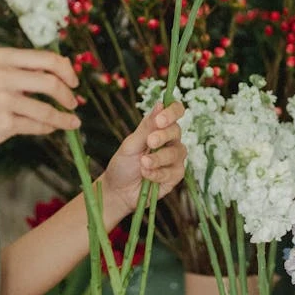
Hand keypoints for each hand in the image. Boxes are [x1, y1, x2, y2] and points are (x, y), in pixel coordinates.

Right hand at [0, 47, 79, 159]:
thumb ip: (26, 69)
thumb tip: (66, 67)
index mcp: (2, 57)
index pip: (47, 58)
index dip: (67, 71)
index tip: (74, 81)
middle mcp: (1, 75)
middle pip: (51, 82)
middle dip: (68, 94)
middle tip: (74, 103)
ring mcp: (2, 99)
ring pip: (47, 109)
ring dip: (64, 117)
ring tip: (72, 122)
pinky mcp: (3, 122)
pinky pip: (37, 125)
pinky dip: (49, 128)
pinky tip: (52, 128)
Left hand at [100, 102, 186, 221]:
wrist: (118, 190)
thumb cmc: (123, 164)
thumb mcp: (130, 144)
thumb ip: (146, 127)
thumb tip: (160, 104)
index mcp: (159, 127)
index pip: (175, 111)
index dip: (172, 112)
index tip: (160, 120)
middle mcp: (170, 140)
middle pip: (177, 131)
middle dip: (163, 136)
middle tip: (149, 142)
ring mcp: (174, 158)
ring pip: (176, 152)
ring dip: (158, 158)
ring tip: (142, 163)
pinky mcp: (175, 176)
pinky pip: (173, 172)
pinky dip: (158, 173)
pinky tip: (146, 175)